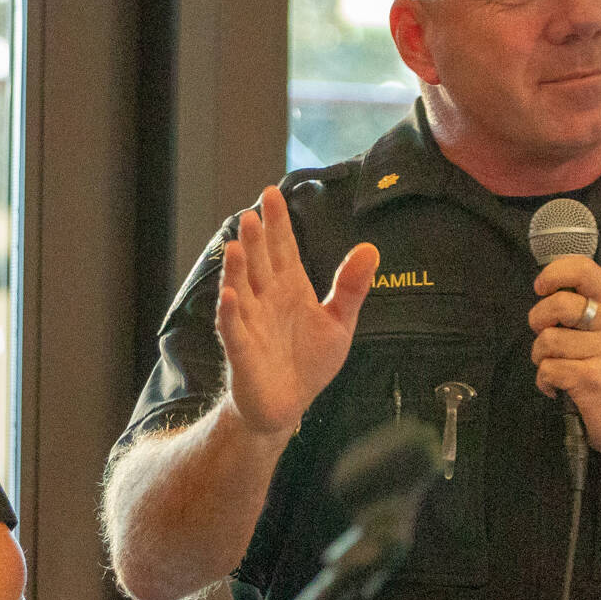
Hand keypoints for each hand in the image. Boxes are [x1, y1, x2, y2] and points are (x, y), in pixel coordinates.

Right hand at [214, 187, 377, 437]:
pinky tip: (230, 296)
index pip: (283, 249)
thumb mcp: (339, 322)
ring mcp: (251, 323)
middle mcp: (266, 300)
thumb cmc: (309, 361)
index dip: (278, 223)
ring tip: (236, 246)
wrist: (289, 405)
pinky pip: (233, 329)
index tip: (272, 194)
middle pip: (259, 264)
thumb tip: (370, 248)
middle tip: (253, 215)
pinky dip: (231, 313)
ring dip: (237, 270)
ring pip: (241, 290)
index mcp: (290, 288)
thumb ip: (351, 287)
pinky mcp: (242, 351)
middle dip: (256, 240)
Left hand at [528, 257, 600, 461]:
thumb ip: (583, 308)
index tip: (540, 288)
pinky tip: (558, 388)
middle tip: (545, 338)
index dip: (553, 273)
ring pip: (547, 340)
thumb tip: (546, 290)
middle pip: (558, 304)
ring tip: (556, 368)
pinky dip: (544, 381)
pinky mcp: (593, 378)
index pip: (584, 269)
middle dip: (538, 321)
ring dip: (541, 358)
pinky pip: (548, 369)